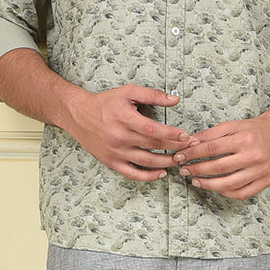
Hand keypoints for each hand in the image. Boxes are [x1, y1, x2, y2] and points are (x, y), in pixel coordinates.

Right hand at [61, 85, 190, 182]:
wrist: (79, 114)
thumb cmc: (105, 103)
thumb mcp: (128, 92)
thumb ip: (152, 95)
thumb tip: (175, 100)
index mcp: (125, 119)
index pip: (154, 131)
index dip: (172, 135)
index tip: (186, 136)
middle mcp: (120, 137)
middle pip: (153, 146)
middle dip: (175, 148)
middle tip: (190, 148)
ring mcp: (115, 152)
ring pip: (146, 162)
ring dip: (166, 163)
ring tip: (180, 160)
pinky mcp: (111, 162)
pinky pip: (133, 174)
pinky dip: (149, 176)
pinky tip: (161, 173)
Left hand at [174, 111, 269, 200]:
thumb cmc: (255, 130)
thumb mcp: (232, 125)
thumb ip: (210, 134)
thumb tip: (189, 143)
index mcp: (244, 139)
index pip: (212, 149)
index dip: (193, 154)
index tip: (181, 157)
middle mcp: (254, 156)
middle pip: (218, 167)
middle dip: (197, 170)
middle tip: (185, 170)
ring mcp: (260, 171)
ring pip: (229, 184)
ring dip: (208, 184)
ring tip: (196, 181)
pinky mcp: (265, 181)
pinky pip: (242, 193)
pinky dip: (226, 193)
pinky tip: (216, 188)